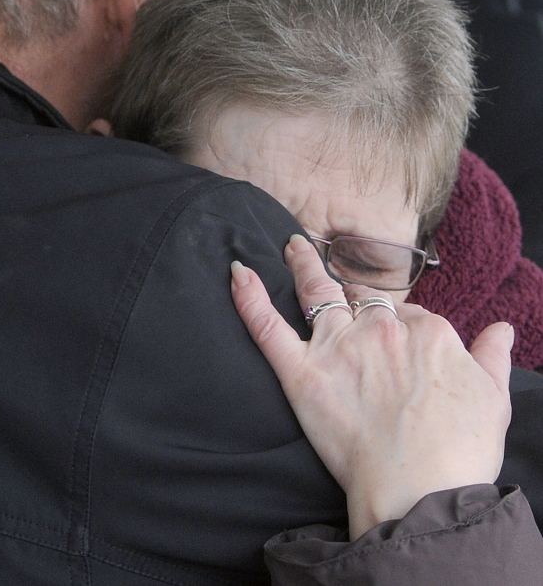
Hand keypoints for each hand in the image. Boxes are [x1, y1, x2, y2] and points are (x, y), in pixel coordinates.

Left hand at [231, 233, 512, 539]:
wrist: (420, 490)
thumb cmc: (460, 452)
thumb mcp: (494, 399)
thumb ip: (492, 358)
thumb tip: (499, 329)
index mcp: (427, 333)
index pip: (407, 315)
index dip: (400, 326)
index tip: (394, 338)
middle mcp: (380, 329)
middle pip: (361, 298)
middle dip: (352, 290)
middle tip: (340, 283)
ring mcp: (338, 347)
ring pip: (317, 293)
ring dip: (303, 265)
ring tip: (292, 245)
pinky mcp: (302, 372)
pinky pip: (268, 326)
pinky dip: (249, 298)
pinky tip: (237, 272)